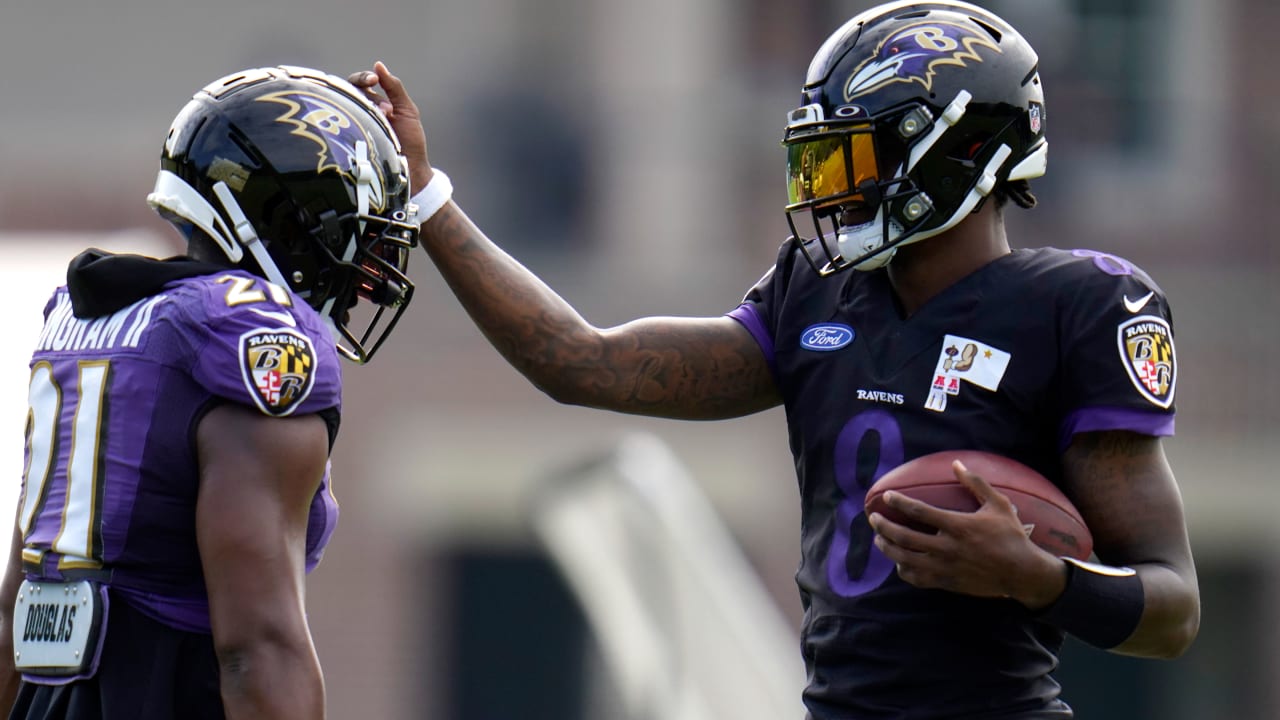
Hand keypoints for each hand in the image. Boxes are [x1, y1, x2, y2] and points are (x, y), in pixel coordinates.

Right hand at [348, 61, 433, 192]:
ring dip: (366, 103)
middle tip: (371, 83)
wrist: (411, 169)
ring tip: (385, 113)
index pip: (360, 83)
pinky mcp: (350, 140)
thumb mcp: (407, 110)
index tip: (374, 79)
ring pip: (346, 105)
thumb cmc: (410, 141)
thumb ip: (394, 87)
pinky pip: (343, 125)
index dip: (364, 77)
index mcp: (374, 103)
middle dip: (360, 83)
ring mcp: (355, 125)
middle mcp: (361, 113)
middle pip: (348, 90)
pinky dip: (357, 119)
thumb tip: (379, 65)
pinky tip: (372, 122)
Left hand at [868, 459, 1067, 607]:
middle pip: (904, 537)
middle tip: (873, 518)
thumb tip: (957, 463)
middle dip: (884, 526)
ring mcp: (945, 567)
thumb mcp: (998, 505)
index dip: (899, 503)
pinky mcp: (946, 582)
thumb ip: (976, 483)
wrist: (1021, 573)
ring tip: (879, 539)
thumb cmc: (1011, 536)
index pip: (919, 512)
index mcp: (958, 526)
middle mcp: (947, 547)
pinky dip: (904, 570)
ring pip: (905, 559)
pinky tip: (899, 563)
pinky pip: (917, 579)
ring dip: (888, 548)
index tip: (887, 496)